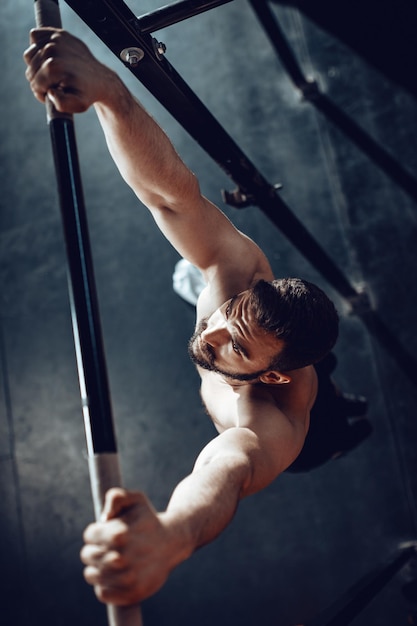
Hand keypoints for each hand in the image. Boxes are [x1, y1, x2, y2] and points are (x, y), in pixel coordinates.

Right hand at [23, 28, 113, 112]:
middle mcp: (52, 49)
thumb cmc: (86, 93)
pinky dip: (38, 48)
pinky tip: (51, 59)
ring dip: (38, 67)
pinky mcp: (57, 32)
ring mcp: (55, 38)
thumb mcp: (78, 105)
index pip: (35, 83)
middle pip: (31, 70)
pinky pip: (35, 37)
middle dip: (40, 82)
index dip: (42, 93)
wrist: (100, 79)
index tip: (53, 94)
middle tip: (55, 86)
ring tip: (54, 74)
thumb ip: (62, 104)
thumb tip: (50, 92)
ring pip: (30, 55)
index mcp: (54, 66)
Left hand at [80, 488, 187, 604]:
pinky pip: (102, 593)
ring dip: (96, 568)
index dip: (95, 532)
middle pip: (87, 555)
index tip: (104, 532)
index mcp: (119, 534)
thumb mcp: (136, 499)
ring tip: (108, 561)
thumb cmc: (148, 520)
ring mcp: (127, 579)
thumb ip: (116, 496)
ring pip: (92, 575)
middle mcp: (122, 558)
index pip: (89, 535)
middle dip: (93, 549)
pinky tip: (114, 576)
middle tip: (106, 547)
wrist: (172, 543)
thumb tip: (104, 518)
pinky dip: (105, 586)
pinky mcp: (131, 594)